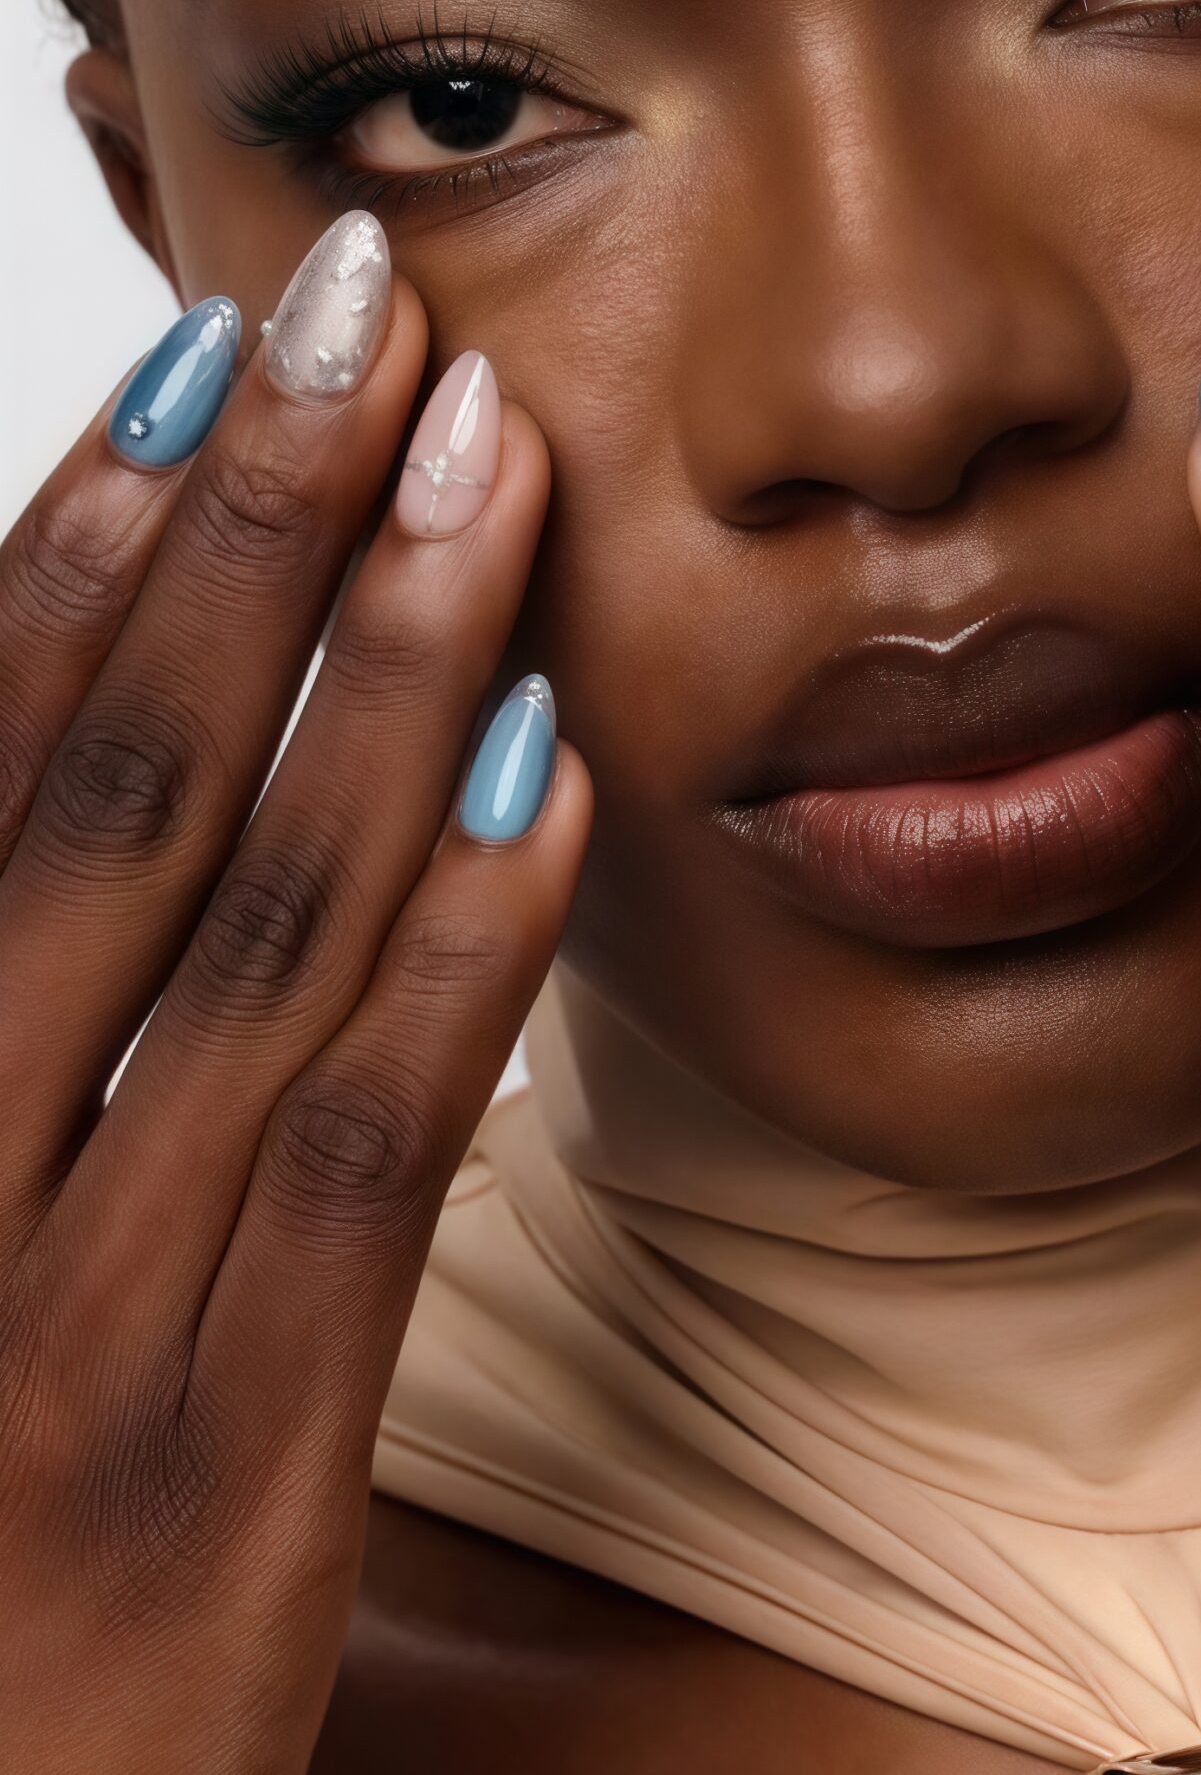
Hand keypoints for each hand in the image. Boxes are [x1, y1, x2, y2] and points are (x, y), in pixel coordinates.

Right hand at [0, 216, 589, 1771]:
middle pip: (116, 798)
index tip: (195, 357)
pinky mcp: (236, 1483)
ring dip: (382, 671)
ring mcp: (82, 1338)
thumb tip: (66, 753)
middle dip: (242, 534)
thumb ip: (7, 987)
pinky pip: (367, 1167)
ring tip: (483, 458)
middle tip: (358, 311)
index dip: (81, 546)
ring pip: (254, 936)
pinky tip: (553, 773)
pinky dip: (462, 956)